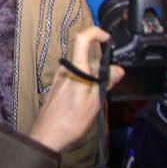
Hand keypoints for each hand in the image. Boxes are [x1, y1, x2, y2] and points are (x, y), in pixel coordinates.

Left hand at [28, 26, 123, 152]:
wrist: (48, 134)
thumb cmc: (70, 121)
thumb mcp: (94, 102)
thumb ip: (106, 82)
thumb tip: (118, 69)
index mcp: (76, 69)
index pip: (82, 39)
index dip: (96, 33)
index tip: (108, 39)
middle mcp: (66, 69)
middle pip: (86, 55)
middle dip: (101, 64)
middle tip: (110, 80)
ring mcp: (61, 76)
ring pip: (81, 67)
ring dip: (93, 75)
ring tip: (98, 95)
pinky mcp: (59, 84)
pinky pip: (75, 75)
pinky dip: (85, 81)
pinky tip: (88, 98)